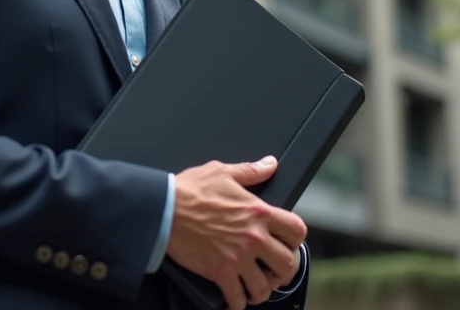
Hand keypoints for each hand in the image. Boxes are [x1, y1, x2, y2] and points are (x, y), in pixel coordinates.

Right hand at [165, 156, 306, 308]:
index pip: (296, 230)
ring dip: (261, 289)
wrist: (163, 209)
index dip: (295, 238)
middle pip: (287, 264)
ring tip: (255, 285)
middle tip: (275, 269)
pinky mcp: (219, 273)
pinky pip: (237, 298)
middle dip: (284, 270)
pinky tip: (235, 298)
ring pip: (264, 287)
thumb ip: (251, 171)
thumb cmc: (189, 190)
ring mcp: (237, 258)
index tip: (288, 242)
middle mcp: (253, 237)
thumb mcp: (223, 172)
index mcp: (258, 212)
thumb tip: (269, 164)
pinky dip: (238, 302)